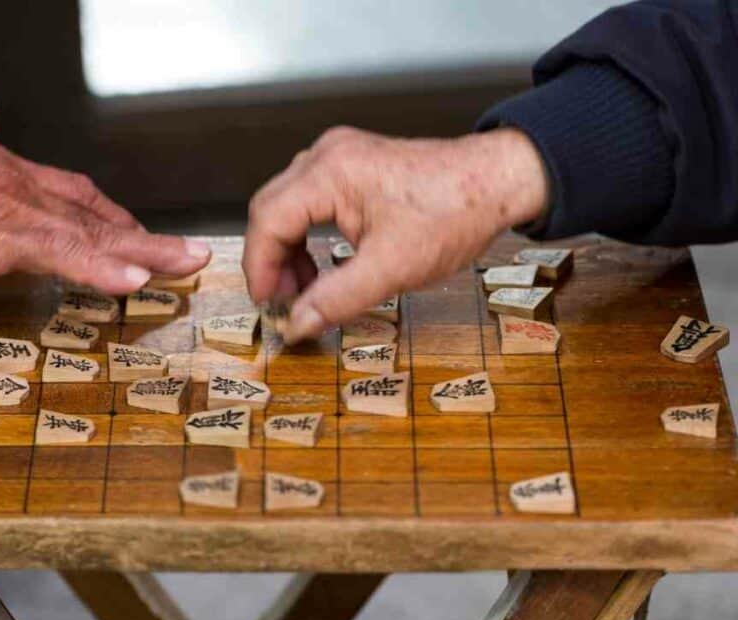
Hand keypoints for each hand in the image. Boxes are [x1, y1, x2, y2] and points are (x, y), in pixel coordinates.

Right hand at [0, 85, 209, 293]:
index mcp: (13, 174)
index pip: (75, 194)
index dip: (108, 214)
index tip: (133, 227)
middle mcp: (29, 192)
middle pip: (101, 216)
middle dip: (147, 238)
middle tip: (188, 253)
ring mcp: (23, 215)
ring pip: (99, 236)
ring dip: (148, 252)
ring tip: (189, 263)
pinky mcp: (8, 238)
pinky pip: (67, 255)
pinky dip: (102, 268)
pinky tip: (136, 279)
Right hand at [243, 126, 547, 341]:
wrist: (498, 182)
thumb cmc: (455, 212)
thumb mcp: (392, 268)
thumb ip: (337, 299)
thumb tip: (298, 323)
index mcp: (330, 172)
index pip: (268, 220)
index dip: (260, 267)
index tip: (267, 303)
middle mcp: (327, 156)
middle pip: (270, 209)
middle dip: (270, 259)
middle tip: (282, 300)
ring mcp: (339, 158)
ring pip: (287, 206)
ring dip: (288, 250)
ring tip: (304, 288)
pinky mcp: (352, 167)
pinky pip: (309, 201)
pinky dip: (307, 236)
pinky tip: (321, 265)